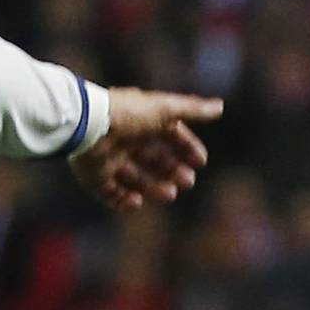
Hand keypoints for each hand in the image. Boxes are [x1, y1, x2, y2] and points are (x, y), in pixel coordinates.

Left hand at [70, 88, 222, 213]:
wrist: (90, 126)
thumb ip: (192, 109)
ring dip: (154, 188)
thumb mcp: (165, 110)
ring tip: (169, 194)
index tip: (201, 162)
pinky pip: (111, 194)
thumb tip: (220, 107)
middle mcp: (127, 141)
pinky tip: (138, 202)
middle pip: (154, 160)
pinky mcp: (94, 177)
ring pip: (135, 179)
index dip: (187, 148)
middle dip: (172, 172)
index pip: (170, 136)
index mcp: (144, 121)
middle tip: (187, 183)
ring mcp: (110, 159)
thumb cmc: (129, 115)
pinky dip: (124, 201)